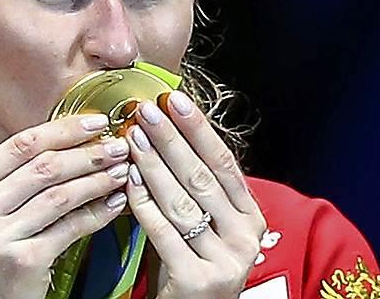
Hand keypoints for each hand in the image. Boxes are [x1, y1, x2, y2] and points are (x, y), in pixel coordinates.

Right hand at [0, 113, 130, 298]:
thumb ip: (9, 183)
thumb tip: (64, 147)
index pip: (20, 145)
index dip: (62, 129)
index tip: (94, 121)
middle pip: (43, 166)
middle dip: (87, 152)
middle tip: (117, 144)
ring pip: (59, 194)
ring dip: (96, 180)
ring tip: (120, 170)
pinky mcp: (22, 261)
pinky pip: (68, 228)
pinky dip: (95, 214)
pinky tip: (113, 204)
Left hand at [123, 92, 266, 298]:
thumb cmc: (193, 264)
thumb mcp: (208, 226)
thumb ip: (196, 188)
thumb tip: (166, 132)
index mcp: (251, 218)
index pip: (224, 164)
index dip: (199, 130)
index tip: (175, 100)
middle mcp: (245, 238)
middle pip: (202, 178)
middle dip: (171, 141)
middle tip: (147, 111)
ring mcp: (224, 261)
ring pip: (181, 202)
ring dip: (153, 165)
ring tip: (133, 138)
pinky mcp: (197, 279)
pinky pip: (163, 231)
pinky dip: (144, 202)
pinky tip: (129, 180)